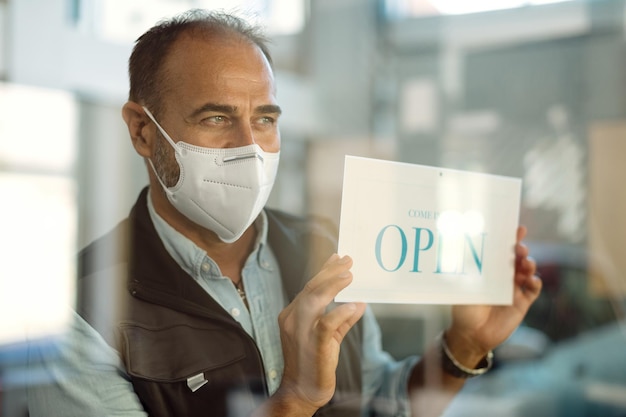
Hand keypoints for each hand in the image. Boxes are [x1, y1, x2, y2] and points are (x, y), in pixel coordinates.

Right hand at [274, 254, 365, 412]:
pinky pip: (325, 324)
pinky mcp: (314, 346)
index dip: (324, 271)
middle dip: (330, 272)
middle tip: (348, 261)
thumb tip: (359, 303)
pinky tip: (352, 306)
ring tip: (349, 275)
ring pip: (314, 300)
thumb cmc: (313, 363)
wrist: (301, 392)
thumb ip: (342, 320)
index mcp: (292, 315)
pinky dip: (339, 313)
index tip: (338, 258)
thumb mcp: (328, 337)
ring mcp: (301, 333)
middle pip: (311, 289)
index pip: (309, 287)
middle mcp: (293, 320)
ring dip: (332, 285)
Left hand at [447, 226, 542, 360]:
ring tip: (526, 262)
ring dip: (528, 264)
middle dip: (520, 250)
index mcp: (489, 269)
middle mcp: (503, 276)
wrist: (470, 334)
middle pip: (516, 257)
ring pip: (527, 271)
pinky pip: (533, 290)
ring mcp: (514, 288)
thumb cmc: (464, 309)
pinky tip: (532, 280)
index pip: (501, 250)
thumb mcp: (464, 287)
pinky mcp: (522, 303)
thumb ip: (469, 270)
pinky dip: (534, 282)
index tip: (517, 228)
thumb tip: (465, 247)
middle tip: (519, 248)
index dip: (511, 238)